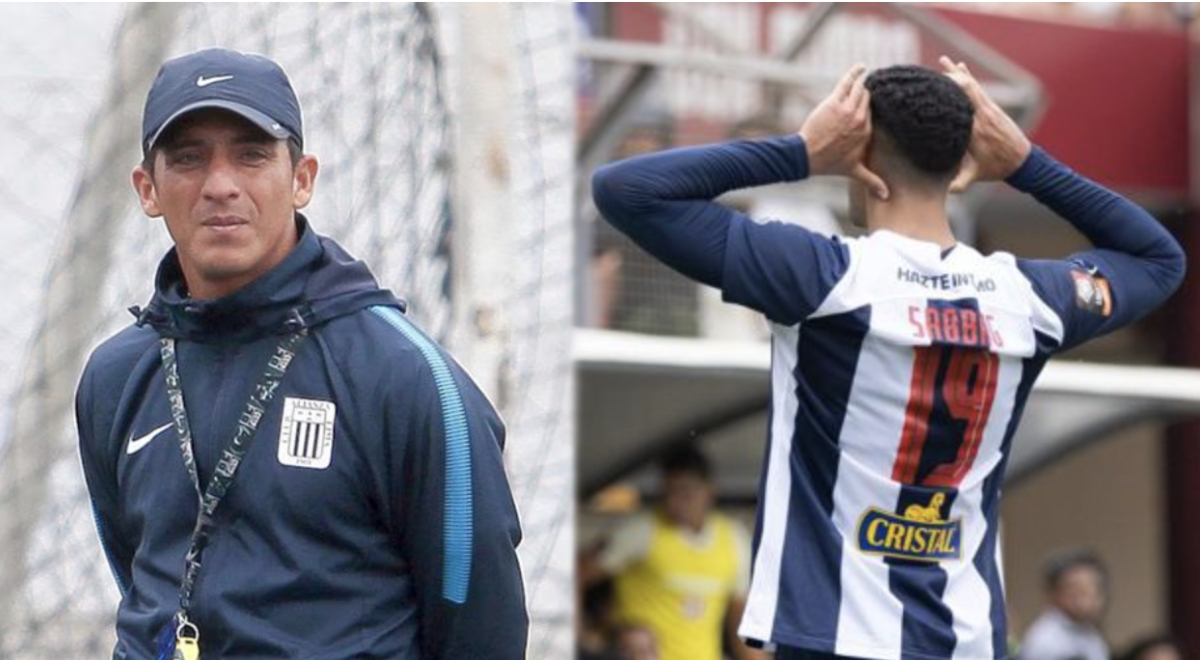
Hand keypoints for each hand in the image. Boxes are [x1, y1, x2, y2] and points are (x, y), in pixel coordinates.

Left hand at [799, 63, 888, 199]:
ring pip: (860, 89)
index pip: (876, 111)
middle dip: (870, 93)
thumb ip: (872, 181)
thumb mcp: (855, 171)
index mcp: (867, 132)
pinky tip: (861, 67)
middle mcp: (860, 119)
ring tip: (867, 76)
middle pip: (869, 98)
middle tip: (873, 86)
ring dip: (863, 83)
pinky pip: (848, 82)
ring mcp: (848, 109)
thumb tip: (886, 196)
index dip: (876, 104)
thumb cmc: (831, 163)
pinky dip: (855, 73)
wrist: (807, 156)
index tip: (880, 99)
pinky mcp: (835, 102)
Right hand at [939, 56, 1031, 191]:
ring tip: (944, 61)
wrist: (1023, 161)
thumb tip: (944, 190)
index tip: (929, 89)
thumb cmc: (996, 169)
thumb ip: (959, 183)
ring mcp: (989, 109)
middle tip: (930, 70)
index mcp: (975, 130)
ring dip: (957, 73)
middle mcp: (982, 115)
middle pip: (964, 90)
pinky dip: (967, 76)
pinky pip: (977, 88)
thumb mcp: (975, 176)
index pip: (958, 108)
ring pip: (971, 85)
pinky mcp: (992, 108)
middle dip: (949, 78)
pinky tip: (959, 67)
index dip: (945, 96)